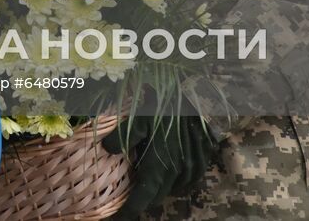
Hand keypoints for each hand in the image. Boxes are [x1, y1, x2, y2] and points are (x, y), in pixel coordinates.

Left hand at [102, 114, 219, 218]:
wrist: (190, 99)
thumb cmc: (159, 109)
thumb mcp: (136, 121)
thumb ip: (120, 138)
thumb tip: (106, 149)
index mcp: (156, 169)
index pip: (141, 200)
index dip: (129, 211)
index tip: (119, 218)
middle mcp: (175, 174)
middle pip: (156, 197)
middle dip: (143, 199)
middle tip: (131, 194)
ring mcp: (190, 169)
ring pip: (173, 190)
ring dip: (160, 189)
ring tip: (149, 182)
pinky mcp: (202, 162)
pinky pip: (189, 181)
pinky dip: (178, 182)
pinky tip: (170, 173)